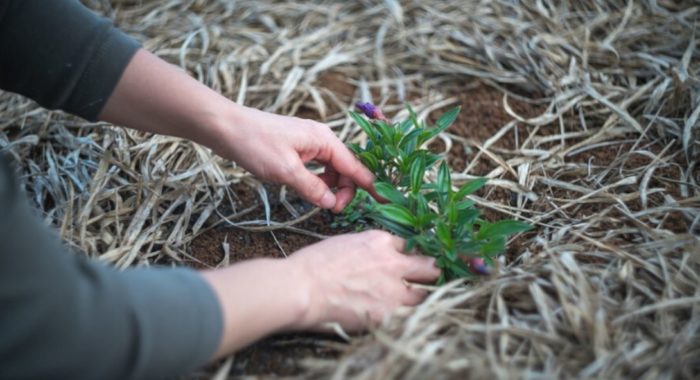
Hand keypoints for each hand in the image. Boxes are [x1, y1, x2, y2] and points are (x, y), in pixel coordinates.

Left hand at [100, 49, 373, 211]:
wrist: (227, 127)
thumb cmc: (255, 145)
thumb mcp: (286, 172)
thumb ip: (313, 188)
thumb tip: (332, 204)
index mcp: (325, 140)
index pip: (355, 167)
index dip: (369, 186)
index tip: (383, 203)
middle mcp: (322, 139)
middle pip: (346, 169)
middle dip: (345, 190)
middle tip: (333, 210)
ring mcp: (310, 143)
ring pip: (332, 169)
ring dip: (331, 187)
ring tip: (322, 202)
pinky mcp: (298, 148)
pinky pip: (318, 167)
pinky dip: (319, 181)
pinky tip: (310, 191)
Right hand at [288, 230, 440, 330]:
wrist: (302, 288)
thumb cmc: (313, 266)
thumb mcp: (345, 244)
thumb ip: (368, 250)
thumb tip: (376, 260)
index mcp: (380, 241)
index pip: (409, 245)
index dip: (408, 256)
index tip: (408, 264)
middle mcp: (393, 262)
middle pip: (429, 266)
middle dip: (428, 273)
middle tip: (424, 281)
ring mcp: (394, 289)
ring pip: (425, 294)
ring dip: (420, 298)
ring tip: (411, 304)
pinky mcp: (389, 313)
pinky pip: (410, 316)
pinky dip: (406, 317)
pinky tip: (398, 318)